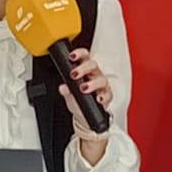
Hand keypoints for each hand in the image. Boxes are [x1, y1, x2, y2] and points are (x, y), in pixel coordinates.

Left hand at [56, 48, 111, 163]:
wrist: (85, 117)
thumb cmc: (79, 100)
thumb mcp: (70, 96)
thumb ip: (66, 91)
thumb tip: (63, 87)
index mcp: (85, 70)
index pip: (84, 56)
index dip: (79, 53)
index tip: (72, 57)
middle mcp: (94, 75)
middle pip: (93, 65)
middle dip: (83, 68)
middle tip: (74, 74)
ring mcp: (102, 85)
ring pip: (101, 79)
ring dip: (92, 83)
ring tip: (84, 88)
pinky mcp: (107, 96)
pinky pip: (108, 94)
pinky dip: (103, 96)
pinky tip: (98, 99)